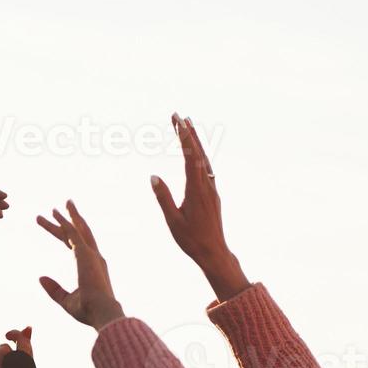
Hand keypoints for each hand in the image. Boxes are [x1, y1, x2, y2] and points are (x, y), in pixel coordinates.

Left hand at [37, 201, 124, 329]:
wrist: (101, 312)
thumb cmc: (88, 311)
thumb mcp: (66, 300)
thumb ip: (54, 289)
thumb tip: (40, 277)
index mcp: (92, 267)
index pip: (75, 246)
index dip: (64, 234)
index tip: (55, 225)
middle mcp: (94, 257)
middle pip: (77, 234)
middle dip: (66, 221)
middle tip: (54, 209)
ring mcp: (91, 254)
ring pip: (76, 230)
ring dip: (67, 216)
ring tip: (57, 205)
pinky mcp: (85, 254)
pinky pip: (72, 234)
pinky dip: (65, 222)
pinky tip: (56, 213)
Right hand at [151, 113, 247, 300]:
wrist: (214, 252)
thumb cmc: (191, 239)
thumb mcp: (172, 220)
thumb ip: (163, 197)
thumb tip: (154, 177)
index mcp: (196, 189)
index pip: (190, 156)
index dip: (184, 137)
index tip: (177, 120)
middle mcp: (207, 185)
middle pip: (199, 153)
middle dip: (189, 133)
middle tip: (179, 115)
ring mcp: (212, 189)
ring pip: (204, 160)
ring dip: (196, 143)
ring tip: (187, 128)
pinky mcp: (213, 195)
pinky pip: (206, 169)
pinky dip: (199, 156)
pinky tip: (195, 154)